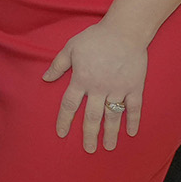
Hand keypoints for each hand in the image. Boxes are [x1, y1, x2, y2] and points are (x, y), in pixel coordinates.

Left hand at [43, 21, 146, 151]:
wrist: (124, 31)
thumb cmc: (95, 38)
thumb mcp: (70, 48)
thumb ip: (58, 65)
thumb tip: (45, 79)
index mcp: (81, 79)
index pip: (70, 105)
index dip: (65, 120)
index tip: (62, 133)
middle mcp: (99, 88)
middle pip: (92, 117)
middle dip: (89, 135)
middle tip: (89, 150)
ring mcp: (118, 89)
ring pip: (113, 116)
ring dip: (110, 133)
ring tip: (108, 147)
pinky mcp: (135, 87)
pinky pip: (134, 108)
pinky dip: (133, 121)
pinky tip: (131, 133)